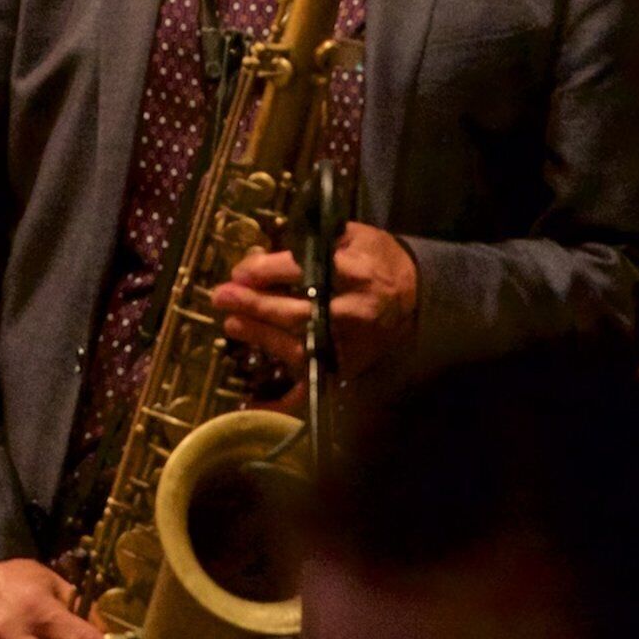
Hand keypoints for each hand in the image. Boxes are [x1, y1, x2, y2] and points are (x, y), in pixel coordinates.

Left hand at [213, 222, 419, 382]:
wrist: (415, 297)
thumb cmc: (379, 262)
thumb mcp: (356, 236)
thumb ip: (315, 240)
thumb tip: (264, 251)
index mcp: (355, 273)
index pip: (300, 271)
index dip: (265, 271)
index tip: (241, 270)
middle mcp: (352, 312)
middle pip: (295, 311)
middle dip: (254, 304)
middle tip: (223, 296)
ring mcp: (348, 345)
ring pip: (296, 345)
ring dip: (260, 336)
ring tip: (233, 324)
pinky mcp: (345, 368)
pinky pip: (309, 387)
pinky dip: (281, 400)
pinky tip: (251, 402)